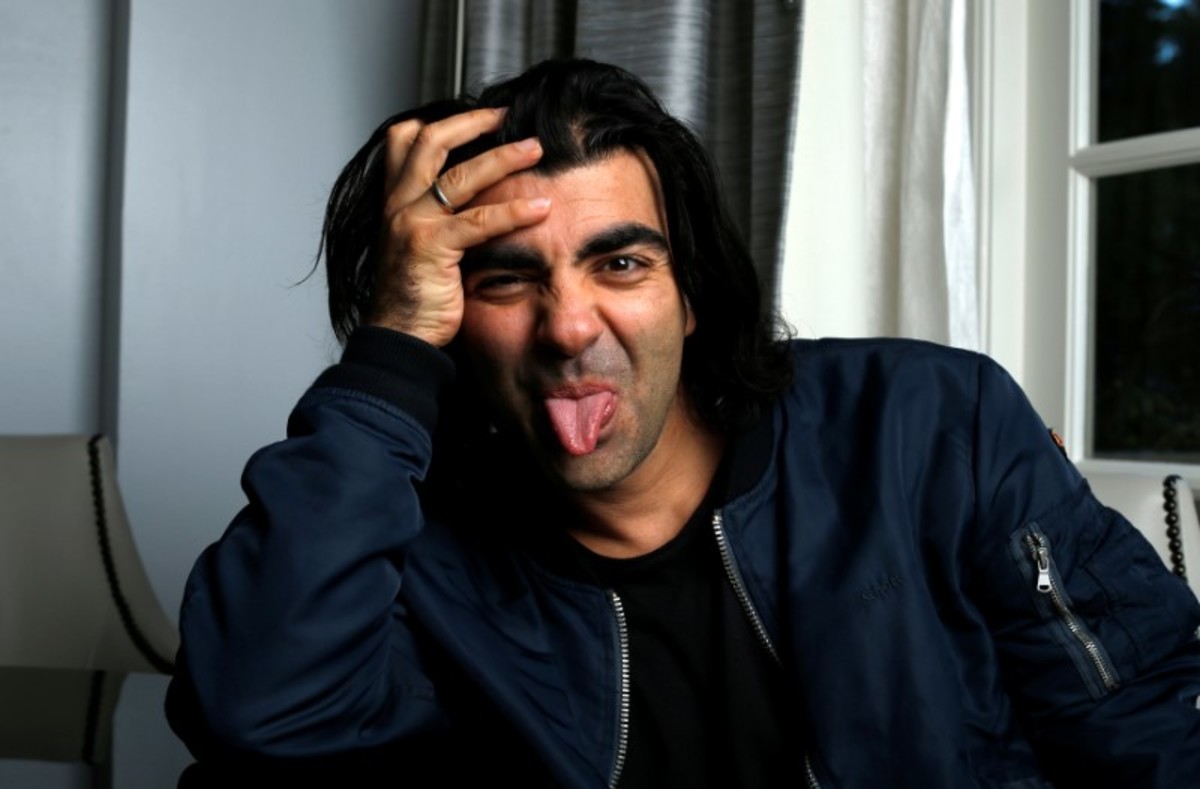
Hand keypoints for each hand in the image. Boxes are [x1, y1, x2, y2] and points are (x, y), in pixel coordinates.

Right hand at [368, 108, 548, 346]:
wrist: (400, 335)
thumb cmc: (416, 295)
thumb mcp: (420, 245)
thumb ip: (440, 217)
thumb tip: (475, 196)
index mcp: (394, 200)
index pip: (404, 139)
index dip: (439, 122)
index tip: (477, 117)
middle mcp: (398, 205)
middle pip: (430, 142)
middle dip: (471, 123)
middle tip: (504, 116)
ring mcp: (412, 223)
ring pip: (460, 175)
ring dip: (503, 157)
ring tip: (534, 149)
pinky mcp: (431, 247)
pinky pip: (479, 220)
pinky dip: (514, 211)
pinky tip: (540, 207)